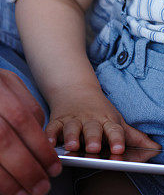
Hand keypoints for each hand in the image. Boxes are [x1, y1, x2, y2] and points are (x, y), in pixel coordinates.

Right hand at [0, 69, 61, 194]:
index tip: (53, 166)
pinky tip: (6, 189)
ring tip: (25, 192)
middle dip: (27, 167)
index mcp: (0, 89)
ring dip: (9, 180)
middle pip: (5, 141)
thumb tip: (42, 134)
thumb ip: (27, 106)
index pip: (23, 119)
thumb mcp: (10, 85)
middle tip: (42, 186)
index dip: (39, 146)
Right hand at [46, 85, 160, 154]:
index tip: (119, 149)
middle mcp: (90, 121)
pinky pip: (52, 129)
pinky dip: (49, 136)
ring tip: (72, 146)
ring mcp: (73, 120)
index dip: (117, 139)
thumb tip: (155, 150)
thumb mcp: (117, 122)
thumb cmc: (100, 112)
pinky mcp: (57, 122)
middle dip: (94, 139)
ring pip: (71, 129)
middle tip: (95, 147)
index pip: (114, 130)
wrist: (75, 90)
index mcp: (107, 121)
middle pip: (93, 129)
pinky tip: (49, 143)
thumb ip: (134, 138)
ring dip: (72, 138)